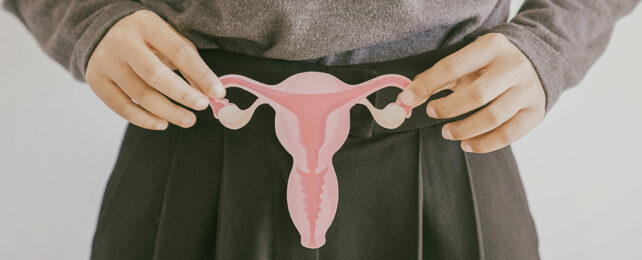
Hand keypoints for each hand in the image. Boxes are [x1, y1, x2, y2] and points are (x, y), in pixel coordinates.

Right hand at [86, 10, 224, 129]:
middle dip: (183, 95)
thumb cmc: (148, 40)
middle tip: (202, 106)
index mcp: (147, 25)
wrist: (104, 33)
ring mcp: (106, 61)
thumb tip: (210, 93)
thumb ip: (190, 63)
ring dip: (168, 112)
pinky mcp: (96, 80)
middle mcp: (123, 41)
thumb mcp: (169, 40)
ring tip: (188, 119)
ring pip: (140, 95)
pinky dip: (145, 120)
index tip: (218, 93)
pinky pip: (122, 107)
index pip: (179, 52)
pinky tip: (163, 123)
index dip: (201, 75)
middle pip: (156, 75)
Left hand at [398, 33, 545, 152]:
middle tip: (432, 112)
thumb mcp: (465, 62)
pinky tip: (467, 144)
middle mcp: (513, 67)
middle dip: (448, 108)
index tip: (407, 99)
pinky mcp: (535, 112)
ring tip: (447, 132)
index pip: (453, 66)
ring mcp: (527, 90)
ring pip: (493, 118)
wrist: (534, 63)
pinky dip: (483, 144)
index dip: (427, 85)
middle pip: (476, 95)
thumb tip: (406, 99)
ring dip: (464, 130)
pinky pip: (508, 135)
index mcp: (492, 46)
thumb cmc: (488, 66)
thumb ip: (436, 78)